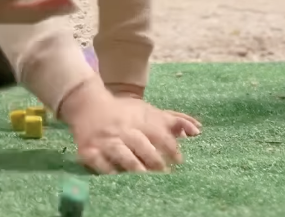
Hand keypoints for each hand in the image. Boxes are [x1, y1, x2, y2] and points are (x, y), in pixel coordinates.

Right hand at [60, 82, 199, 173]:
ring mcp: (106, 140)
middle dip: (154, 160)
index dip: (170, 147)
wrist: (87, 104)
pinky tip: (117, 179)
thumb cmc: (123, 112)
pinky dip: (108, 172)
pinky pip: (99, 163)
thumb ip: (171, 120)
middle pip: (141, 144)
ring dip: (134, 166)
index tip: (180, 162)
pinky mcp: (89, 150)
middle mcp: (123, 130)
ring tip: (144, 179)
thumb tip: (198, 130)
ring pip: (122, 153)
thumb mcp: (146, 111)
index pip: (157, 133)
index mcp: (138, 120)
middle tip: (165, 175)